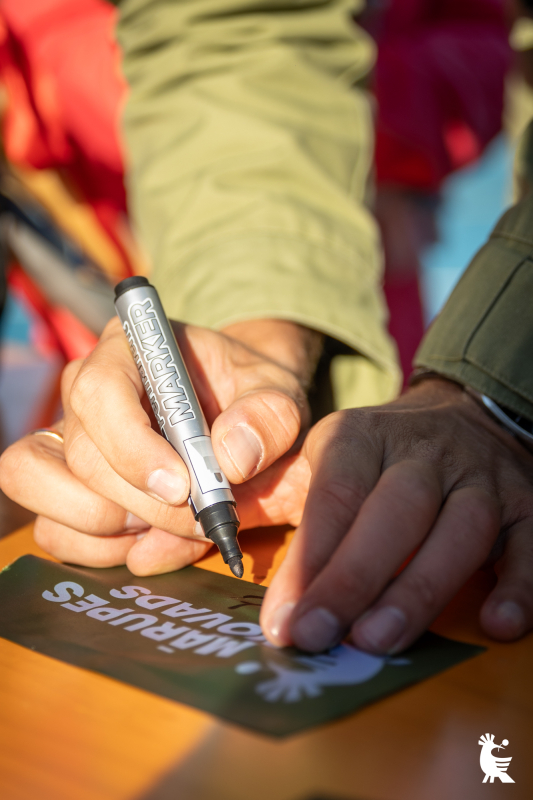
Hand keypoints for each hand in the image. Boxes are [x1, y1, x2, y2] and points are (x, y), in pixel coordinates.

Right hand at [0, 317, 317, 572]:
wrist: (240, 413)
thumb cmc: (250, 394)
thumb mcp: (278, 392)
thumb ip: (269, 416)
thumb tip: (232, 458)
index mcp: (130, 350)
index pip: (101, 392)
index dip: (133, 447)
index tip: (182, 488)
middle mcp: (85, 391)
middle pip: (83, 456)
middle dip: (142, 504)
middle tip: (199, 520)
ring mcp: (68, 439)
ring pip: (46, 490)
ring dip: (110, 530)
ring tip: (172, 529)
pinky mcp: (66, 486)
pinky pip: (54, 529)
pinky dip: (100, 551)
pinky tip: (152, 544)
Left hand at [260, 378, 532, 651]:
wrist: (463, 416)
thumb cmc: (377, 458)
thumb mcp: (320, 460)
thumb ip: (270, 497)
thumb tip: (208, 531)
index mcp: (361, 437)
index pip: (335, 495)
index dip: (309, 559)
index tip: (284, 620)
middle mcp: (423, 452)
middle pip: (397, 510)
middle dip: (356, 577)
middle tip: (320, 636)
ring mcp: (480, 478)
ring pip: (462, 528)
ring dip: (422, 589)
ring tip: (379, 641)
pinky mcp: (526, 505)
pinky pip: (531, 544)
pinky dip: (520, 585)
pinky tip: (496, 626)